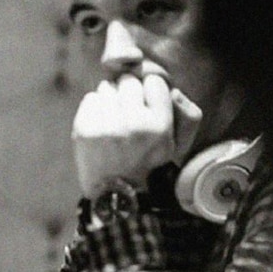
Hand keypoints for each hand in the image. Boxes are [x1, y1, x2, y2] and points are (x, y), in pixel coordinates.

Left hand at [72, 74, 201, 196]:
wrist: (114, 189)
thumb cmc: (148, 161)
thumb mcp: (179, 143)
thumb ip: (188, 113)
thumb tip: (171, 88)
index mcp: (159, 127)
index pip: (155, 82)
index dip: (151, 90)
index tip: (147, 103)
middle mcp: (133, 125)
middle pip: (129, 81)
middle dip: (129, 91)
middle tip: (128, 109)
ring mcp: (106, 127)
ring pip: (107, 87)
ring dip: (111, 98)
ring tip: (114, 118)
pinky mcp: (84, 129)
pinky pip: (90, 98)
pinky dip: (95, 107)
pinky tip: (101, 123)